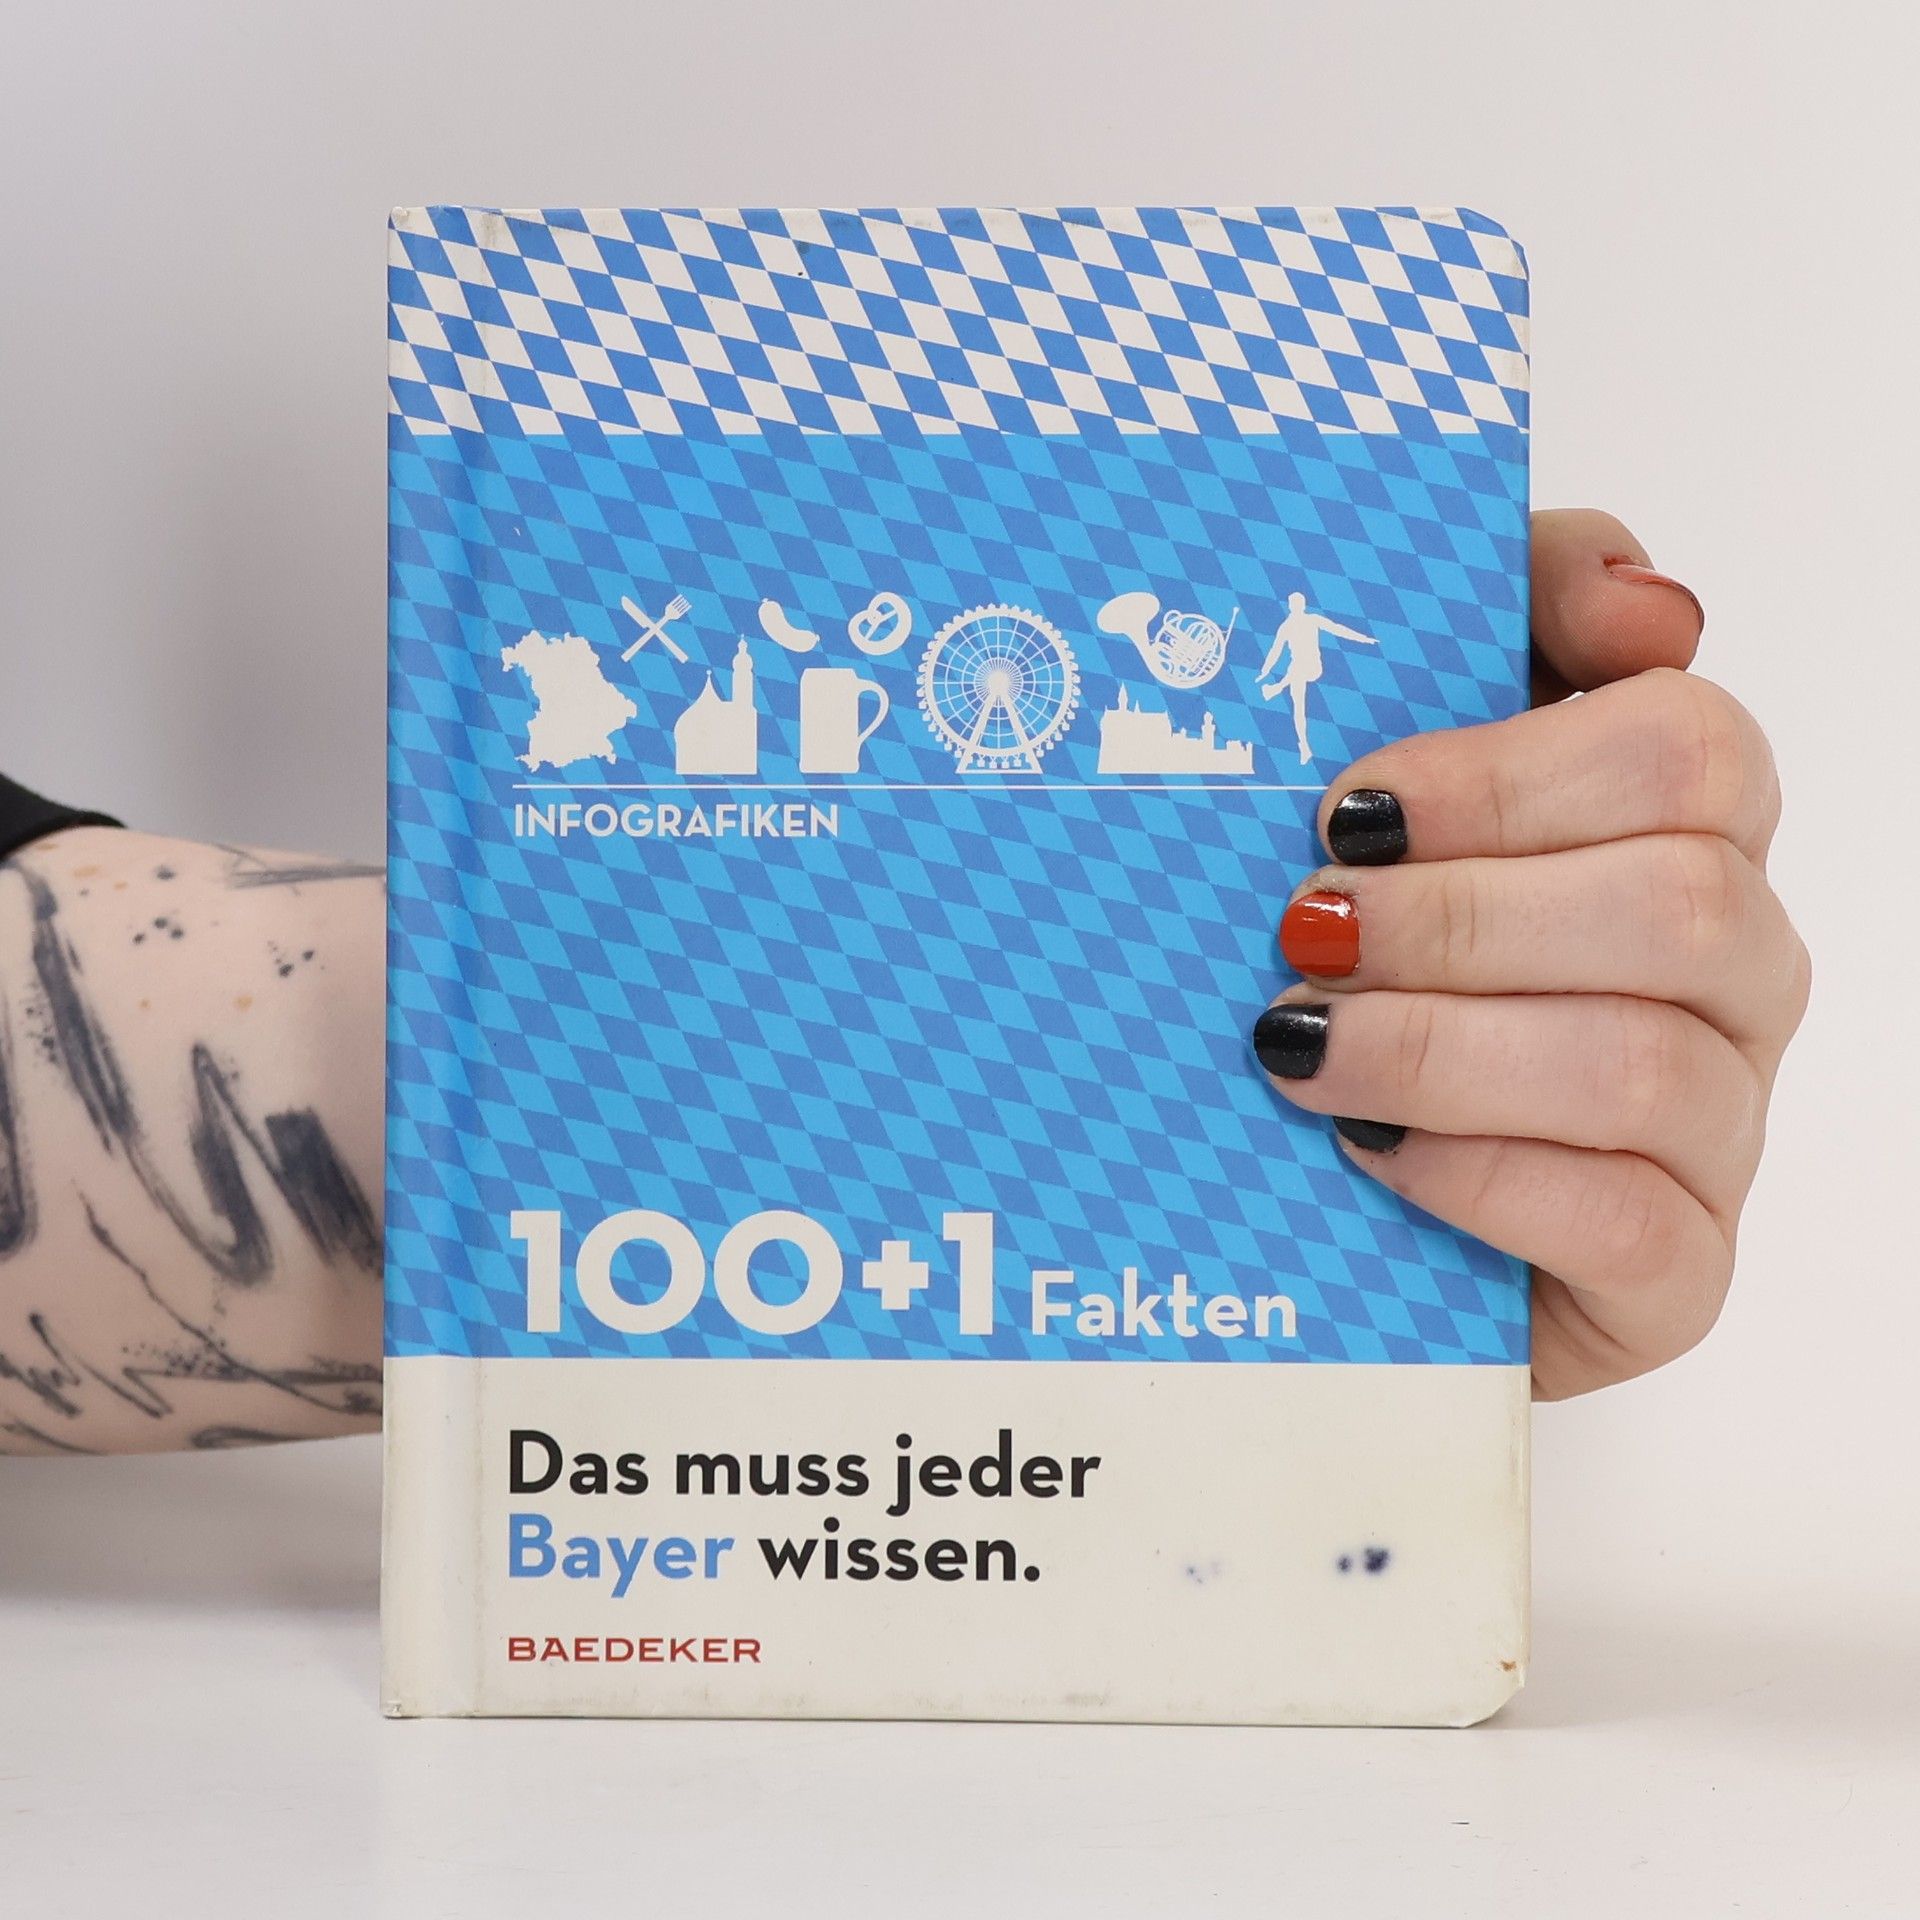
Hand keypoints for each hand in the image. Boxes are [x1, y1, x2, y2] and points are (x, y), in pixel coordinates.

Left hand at [1253, 510, 1810, 1398]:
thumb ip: (1516, 621)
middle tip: (1305, 929)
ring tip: (1293, 1041)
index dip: (1509, 771)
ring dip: (1437, 1047)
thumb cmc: (1379, 956)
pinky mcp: (1678, 1271)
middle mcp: (1733, 970)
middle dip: (1457, 917)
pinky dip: (1475, 1177)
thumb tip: (1646, 603)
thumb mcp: (1408, 773)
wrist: (1335, 1184)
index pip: (1691, 745)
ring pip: (1640, 1065)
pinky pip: (1625, 1223)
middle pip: (1677, 904)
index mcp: (1689, 829)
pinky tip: (1367, 1148)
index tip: (1349, 807)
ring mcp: (1721, 1127)